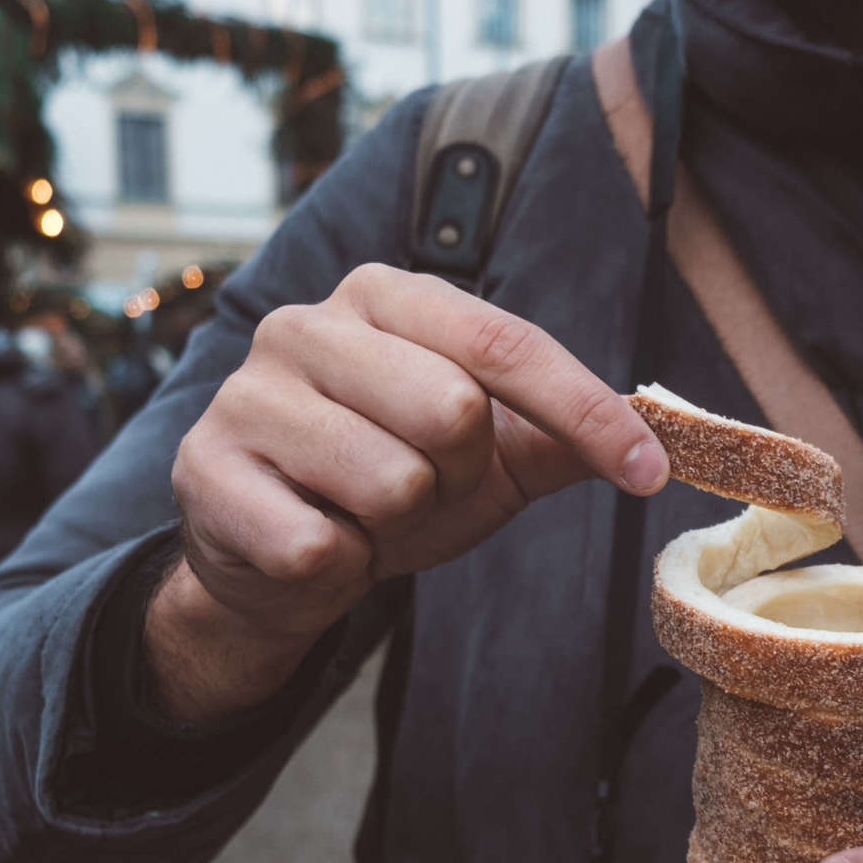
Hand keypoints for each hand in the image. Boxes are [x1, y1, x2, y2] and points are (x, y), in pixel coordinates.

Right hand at [154, 265, 666, 717]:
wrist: (277, 554)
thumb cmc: (390, 482)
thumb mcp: (490, 454)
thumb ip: (564, 434)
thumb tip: (658, 432)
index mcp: (387, 297)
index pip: (509, 345)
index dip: (590, 413)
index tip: (649, 472)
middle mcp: (308, 325)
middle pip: (454, 411)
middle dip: (459, 476)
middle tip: (421, 487)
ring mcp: (246, 394)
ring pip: (391, 483)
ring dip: (397, 524)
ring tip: (364, 511)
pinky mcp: (204, 471)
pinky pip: (322, 545)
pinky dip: (340, 565)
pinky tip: (313, 538)